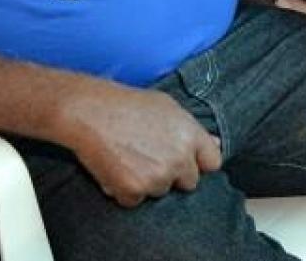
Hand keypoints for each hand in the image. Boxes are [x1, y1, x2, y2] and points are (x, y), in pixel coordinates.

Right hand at [60, 82, 221, 208]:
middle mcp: (180, 158)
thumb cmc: (128, 105)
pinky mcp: (134, 190)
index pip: (213, 163)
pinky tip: (116, 168)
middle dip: (173, 175)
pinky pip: (135, 200)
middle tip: (150, 157)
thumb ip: (194, 129)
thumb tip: (216, 143)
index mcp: (191, 136)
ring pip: (160, 191)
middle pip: (189, 183)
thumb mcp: (169, 107)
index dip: (198, 163)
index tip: (186, 161)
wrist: (90, 112)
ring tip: (129, 158)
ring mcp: (158, 176)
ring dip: (147, 182)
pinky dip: (124, 190)